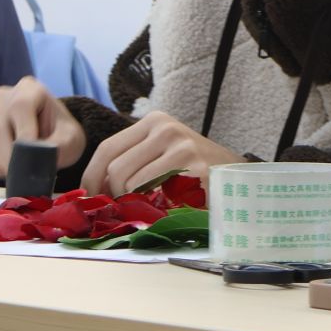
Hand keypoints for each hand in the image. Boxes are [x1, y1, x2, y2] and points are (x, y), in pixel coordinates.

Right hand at [0, 77, 85, 180]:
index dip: (24, 131)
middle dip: (9, 154)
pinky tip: (9, 171)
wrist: (52, 139)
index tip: (32, 153)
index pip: (20, 106)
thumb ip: (59, 145)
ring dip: (1, 162)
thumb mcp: (71, 138)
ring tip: (19, 173)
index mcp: (30, 89)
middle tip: (23, 173)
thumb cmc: (63, 135)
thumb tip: (39, 156)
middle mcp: (5, 96)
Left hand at [82, 111, 243, 195]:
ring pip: (132, 185)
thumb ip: (133, 161)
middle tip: (123, 209)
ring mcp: (182, 148)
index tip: (89, 196)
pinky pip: (157, 197)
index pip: (107, 148)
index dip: (91, 176)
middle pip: (116, 170)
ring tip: (150, 207)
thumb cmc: (197, 169)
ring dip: (135, 204)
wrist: (241, 176)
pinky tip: (169, 207)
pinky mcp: (194, 170)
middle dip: (113, 196)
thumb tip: (93, 187)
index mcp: (155, 122)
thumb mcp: (164, 152)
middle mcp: (166, 129)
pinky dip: (156, 208)